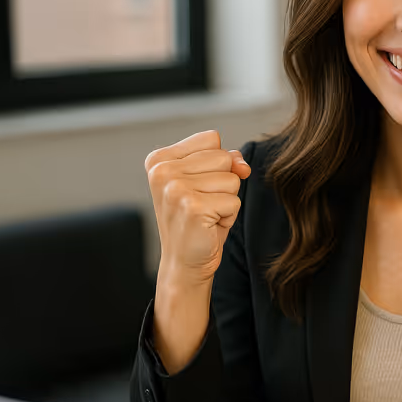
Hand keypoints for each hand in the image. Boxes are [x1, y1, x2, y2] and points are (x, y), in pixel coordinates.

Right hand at [145, 130, 250, 287]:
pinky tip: (209, 226)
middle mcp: (162, 171)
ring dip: (227, 201)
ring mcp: (175, 188)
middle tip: (203, 205)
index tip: (198, 187)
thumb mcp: (208, 182)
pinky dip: (229, 216)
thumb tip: (242, 165)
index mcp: (159, 159)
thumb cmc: (198, 220)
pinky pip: (234, 201)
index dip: (217, 164)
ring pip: (232, 180)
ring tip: (206, 215)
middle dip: (223, 184)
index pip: (211, 138)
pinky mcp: (193, 207)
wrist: (185, 262)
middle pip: (223, 157)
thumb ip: (226, 160)